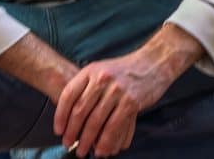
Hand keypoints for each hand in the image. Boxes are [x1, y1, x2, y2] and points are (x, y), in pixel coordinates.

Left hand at [52, 29, 198, 156]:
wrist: (154, 62)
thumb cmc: (126, 69)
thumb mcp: (102, 70)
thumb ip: (87, 87)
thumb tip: (71, 115)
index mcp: (91, 71)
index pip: (69, 95)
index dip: (60, 116)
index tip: (59, 131)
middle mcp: (102, 80)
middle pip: (80, 111)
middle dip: (72, 131)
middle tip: (68, 144)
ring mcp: (117, 91)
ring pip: (96, 121)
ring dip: (87, 140)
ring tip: (82, 151)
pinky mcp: (131, 102)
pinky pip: (114, 126)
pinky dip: (106, 141)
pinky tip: (101, 149)